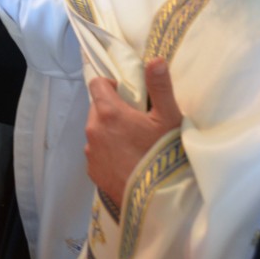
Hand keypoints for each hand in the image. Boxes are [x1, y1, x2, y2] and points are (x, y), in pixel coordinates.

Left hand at [84, 59, 182, 207]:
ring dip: (108, 130)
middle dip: (111, 108)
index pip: (96, 84)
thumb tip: (155, 59)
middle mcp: (93, 129)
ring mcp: (90, 152)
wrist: (156, 199)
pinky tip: (126, 160)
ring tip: (132, 142)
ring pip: (95, 131)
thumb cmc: (163, 154)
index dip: (109, 85)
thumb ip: (160, 87)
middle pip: (96, 108)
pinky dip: (107, 150)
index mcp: (108, 112)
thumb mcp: (168, 118)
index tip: (125, 93)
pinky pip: (96, 152)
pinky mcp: (92, 170)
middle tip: (134, 119)